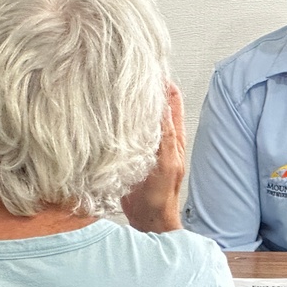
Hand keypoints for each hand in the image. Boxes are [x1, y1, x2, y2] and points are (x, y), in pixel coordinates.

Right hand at [121, 82, 185, 232]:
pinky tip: (112, 114)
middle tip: (132, 68)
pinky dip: (124, 120)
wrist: (149, 222)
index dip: (162, 82)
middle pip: (155, 104)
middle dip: (147, 87)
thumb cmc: (160, 198)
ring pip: (142, 116)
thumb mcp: (165, 163)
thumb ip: (163, 136)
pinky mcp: (133, 156)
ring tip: (121, 84)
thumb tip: (159, 107)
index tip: (149, 65)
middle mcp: (161, 139)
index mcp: (173, 138)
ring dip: (134, 102)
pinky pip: (129, 131)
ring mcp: (147, 147)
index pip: (169, 100)